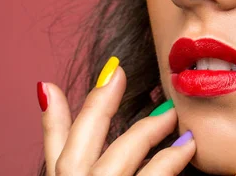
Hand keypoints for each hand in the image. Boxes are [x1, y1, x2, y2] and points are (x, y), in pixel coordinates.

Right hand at [37, 56, 195, 175]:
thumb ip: (64, 143)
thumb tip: (46, 90)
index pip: (56, 145)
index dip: (59, 110)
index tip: (72, 79)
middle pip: (83, 144)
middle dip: (101, 105)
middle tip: (119, 72)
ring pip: (121, 157)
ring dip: (148, 131)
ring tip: (172, 113)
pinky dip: (171, 161)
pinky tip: (189, 146)